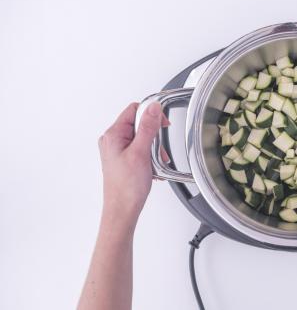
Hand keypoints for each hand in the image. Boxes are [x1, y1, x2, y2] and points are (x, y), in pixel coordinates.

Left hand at [98, 102, 165, 227]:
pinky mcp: (124, 159)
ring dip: (154, 149)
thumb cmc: (127, 187)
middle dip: (154, 136)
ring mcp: (118, 150)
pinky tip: (152, 168)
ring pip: (142, 138)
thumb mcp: (140, 152)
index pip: (134, 110)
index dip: (151, 114)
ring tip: (155, 163)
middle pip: (140, 124)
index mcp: (113, 135)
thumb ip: (147, 127)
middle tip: (157, 150)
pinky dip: (150, 157)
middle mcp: (113, 141)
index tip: (162, 124)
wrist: (123, 210)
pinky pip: (141, 150)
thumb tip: (153, 108)